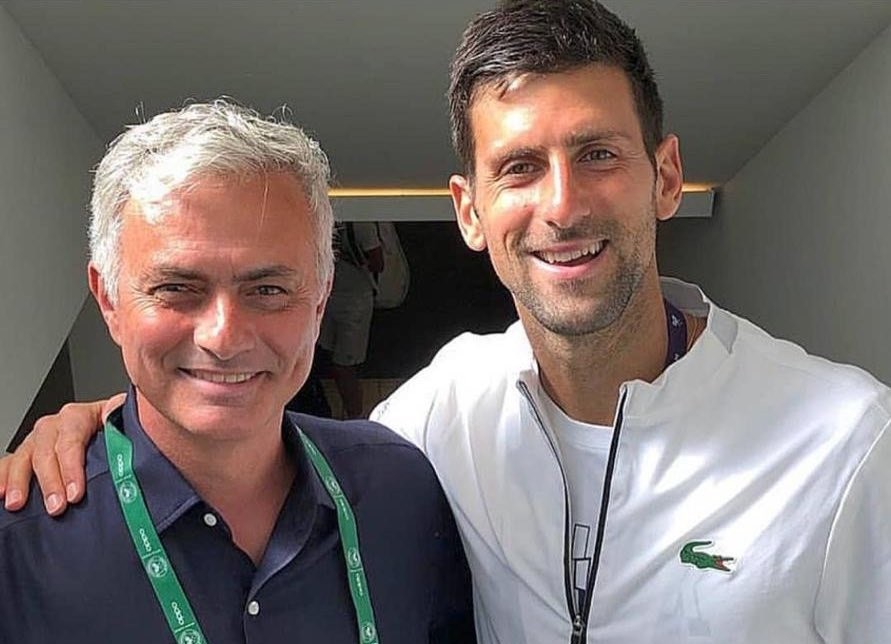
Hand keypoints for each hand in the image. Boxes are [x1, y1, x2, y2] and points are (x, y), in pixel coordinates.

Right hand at [0, 394, 123, 515]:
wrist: (116, 431)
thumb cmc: (120, 430)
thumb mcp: (124, 421)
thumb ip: (123, 423)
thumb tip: (125, 422)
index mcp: (79, 415)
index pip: (72, 439)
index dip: (72, 467)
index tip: (76, 493)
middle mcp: (55, 425)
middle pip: (46, 452)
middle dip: (50, 482)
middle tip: (56, 507)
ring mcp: (38, 439)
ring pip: (24, 457)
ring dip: (20, 482)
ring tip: (18, 504)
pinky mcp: (27, 453)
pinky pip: (9, 463)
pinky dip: (3, 477)